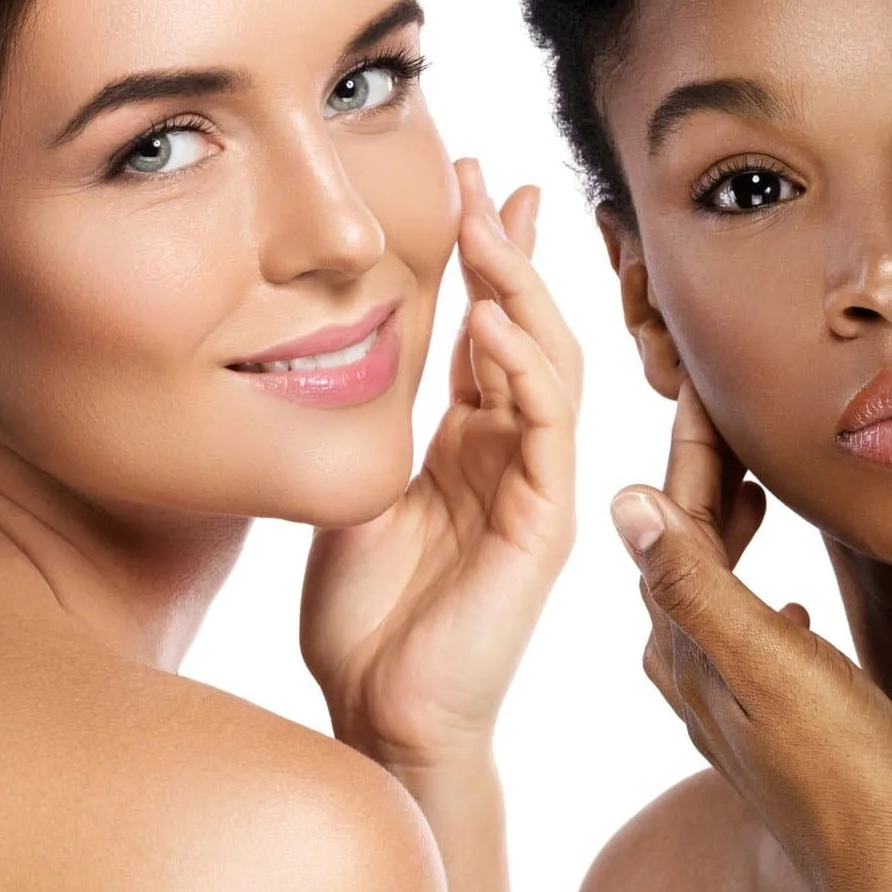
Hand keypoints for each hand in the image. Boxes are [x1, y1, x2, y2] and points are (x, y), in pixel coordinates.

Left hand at [301, 158, 583, 772]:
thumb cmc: (366, 621)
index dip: (485, 256)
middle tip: (489, 179)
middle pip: (530, 328)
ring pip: (551, 363)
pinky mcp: (546, 522)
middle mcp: (512, 455)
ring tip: (487, 225)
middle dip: (512, 249)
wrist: (383, 713)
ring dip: (521, 290)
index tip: (468, 183)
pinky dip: (523, 369)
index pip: (490, 329)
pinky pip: (548, 429)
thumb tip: (340, 343)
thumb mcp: (350, 492)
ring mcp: (536, 485)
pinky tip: (491, 321)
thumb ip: (365, 424)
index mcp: (468, 444)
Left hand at [608, 384, 891, 891]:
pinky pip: (750, 637)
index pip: (671, 523)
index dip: (687, 446)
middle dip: (699, 480)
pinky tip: (785, 598)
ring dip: (727, 532)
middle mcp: (700, 676)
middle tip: (725, 409)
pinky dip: (758, 594)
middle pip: (684, 553)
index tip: (697, 374)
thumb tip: (626, 501)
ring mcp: (738, 706)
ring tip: (753, 483)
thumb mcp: (771, 665)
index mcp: (689, 650)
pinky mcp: (780, 728)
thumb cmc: (846, 777)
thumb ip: (699, 585)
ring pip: (714, 593)